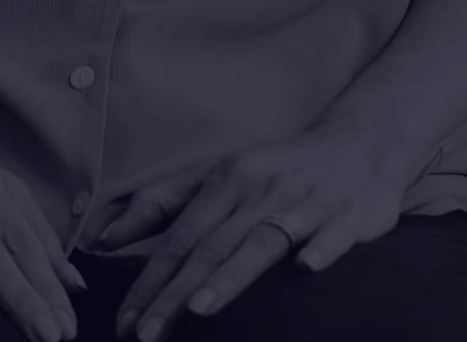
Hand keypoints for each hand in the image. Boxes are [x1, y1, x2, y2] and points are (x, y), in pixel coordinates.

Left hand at [101, 119, 420, 340]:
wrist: (360, 144)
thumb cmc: (276, 169)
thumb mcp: (218, 175)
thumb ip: (164, 203)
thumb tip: (107, 237)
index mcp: (223, 180)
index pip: (176, 237)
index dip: (148, 280)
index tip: (125, 320)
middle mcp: (257, 190)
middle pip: (208, 246)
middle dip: (173, 293)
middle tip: (145, 334)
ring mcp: (303, 203)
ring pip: (260, 243)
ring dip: (229, 275)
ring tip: (198, 308)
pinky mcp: (349, 216)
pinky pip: (333, 235)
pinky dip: (319, 249)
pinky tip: (305, 268)